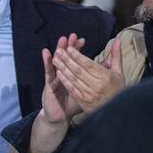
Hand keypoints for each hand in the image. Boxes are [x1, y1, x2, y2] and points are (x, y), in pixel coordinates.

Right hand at [29, 33, 85, 152]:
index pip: (76, 60)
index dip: (78, 50)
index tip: (82, 40)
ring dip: (59, 50)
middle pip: (67, 58)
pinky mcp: (49, 84)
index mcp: (72, 75)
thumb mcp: (86, 91)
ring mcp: (55, 78)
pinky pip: (48, 72)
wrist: (60, 117)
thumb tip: (106, 66)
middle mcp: (63, 74)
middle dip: (69, 46)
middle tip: (72, 35)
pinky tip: (46, 53)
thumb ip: (95, 79)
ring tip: (61, 40)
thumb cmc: (72, 104)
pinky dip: (47, 62)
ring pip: (57, 62)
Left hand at [53, 38, 124, 113]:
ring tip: (55, 59)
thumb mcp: (119, 73)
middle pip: (79, 70)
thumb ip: (116, 55)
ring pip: (73, 79)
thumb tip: (117, 39)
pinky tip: (58, 73)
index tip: (69, 48)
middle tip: (58, 50)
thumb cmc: (117, 90)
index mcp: (105, 77)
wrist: (116, 112)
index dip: (78, 56)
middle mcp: (96, 85)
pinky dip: (65, 80)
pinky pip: (72, 89)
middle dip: (67, 60)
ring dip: (63, 68)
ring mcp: (89, 94)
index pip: (88, 64)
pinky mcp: (83, 101)